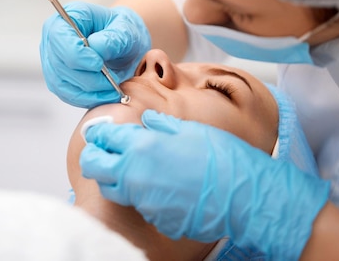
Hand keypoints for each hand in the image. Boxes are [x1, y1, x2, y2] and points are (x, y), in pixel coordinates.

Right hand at [40, 2, 150, 107]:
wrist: (123, 45)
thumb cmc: (123, 32)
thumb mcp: (127, 30)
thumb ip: (114, 38)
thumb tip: (95, 47)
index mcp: (67, 17)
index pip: (59, 36)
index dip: (76, 53)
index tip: (99, 64)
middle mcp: (53, 38)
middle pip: (59, 64)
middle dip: (87, 77)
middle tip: (113, 81)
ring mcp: (52, 60)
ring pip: (62, 83)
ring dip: (89, 91)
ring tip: (114, 90)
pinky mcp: (58, 80)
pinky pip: (67, 95)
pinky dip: (87, 99)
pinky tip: (106, 95)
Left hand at [80, 110, 329, 259]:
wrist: (244, 196)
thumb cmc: (221, 159)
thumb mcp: (190, 130)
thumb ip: (161, 124)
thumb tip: (147, 119)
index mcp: (142, 146)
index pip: (103, 137)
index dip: (99, 133)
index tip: (99, 133)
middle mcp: (135, 175)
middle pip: (94, 167)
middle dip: (95, 158)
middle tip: (104, 153)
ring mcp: (143, 200)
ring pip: (113, 190)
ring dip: (116, 178)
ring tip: (133, 169)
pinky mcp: (155, 218)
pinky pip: (139, 205)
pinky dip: (143, 196)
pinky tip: (162, 188)